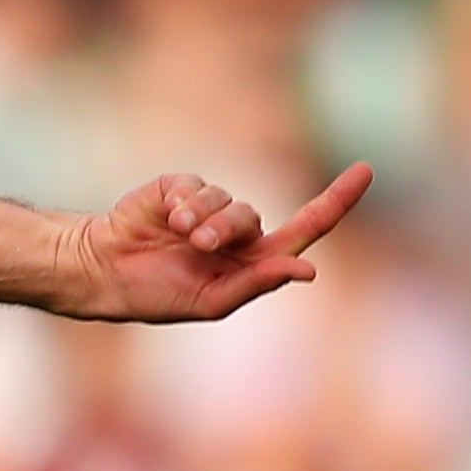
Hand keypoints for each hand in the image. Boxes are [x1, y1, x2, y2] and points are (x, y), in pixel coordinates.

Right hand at [56, 163, 374, 322]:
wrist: (105, 272)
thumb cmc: (157, 295)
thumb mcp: (212, 300)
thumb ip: (259, 282)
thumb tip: (307, 270)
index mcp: (252, 262)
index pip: (305, 229)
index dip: (335, 201)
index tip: (365, 170)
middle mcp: (235, 232)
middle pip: (254, 217)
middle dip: (229, 230)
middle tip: (200, 246)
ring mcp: (208, 207)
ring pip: (228, 200)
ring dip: (205, 220)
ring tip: (179, 237)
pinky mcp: (181, 188)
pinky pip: (198, 186)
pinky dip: (185, 204)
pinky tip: (165, 219)